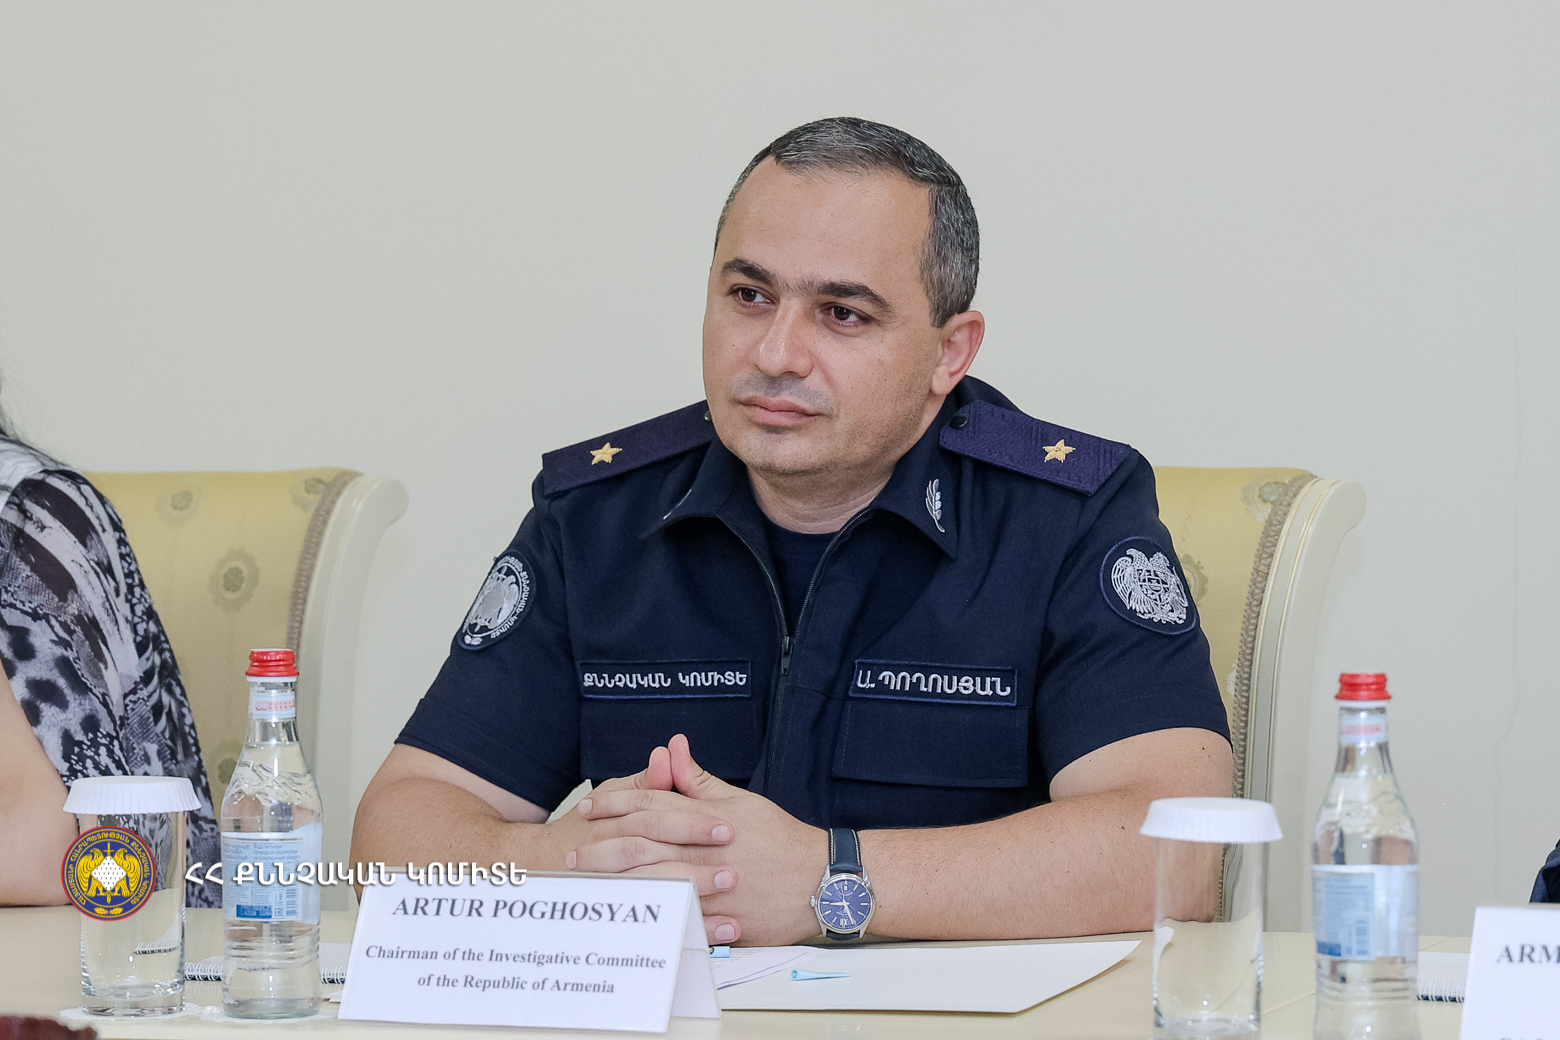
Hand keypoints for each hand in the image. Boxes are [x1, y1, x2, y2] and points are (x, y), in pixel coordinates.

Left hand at [572, 734, 827, 945]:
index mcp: (705, 819)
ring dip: (615, 882)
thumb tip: (674, 746)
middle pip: (641, 845)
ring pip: (651, 883)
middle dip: (601, 848)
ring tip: (587, 885)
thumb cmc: (781, 839)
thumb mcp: (740, 800)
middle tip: (571, 853)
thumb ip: (699, 779)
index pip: (650, 805)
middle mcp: (702, 852)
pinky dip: (647, 920)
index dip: (615, 804)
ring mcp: (709, 888)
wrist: (820, 880)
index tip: (589, 808)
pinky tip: (623, 922)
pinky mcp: (718, 920)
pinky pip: (675, 921)